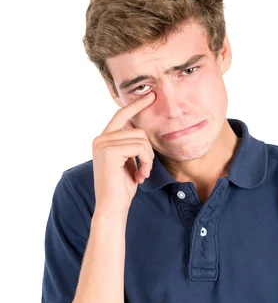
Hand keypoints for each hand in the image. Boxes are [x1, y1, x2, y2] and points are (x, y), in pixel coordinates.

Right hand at [92, 92, 155, 218]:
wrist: (112, 207)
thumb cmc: (122, 187)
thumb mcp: (128, 161)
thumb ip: (131, 144)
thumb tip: (141, 129)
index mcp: (104, 139)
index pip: (121, 115)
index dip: (136, 104)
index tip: (151, 95)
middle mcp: (100, 139)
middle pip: (138, 130)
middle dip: (148, 151)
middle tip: (145, 169)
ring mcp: (103, 144)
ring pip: (141, 140)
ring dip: (148, 159)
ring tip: (142, 174)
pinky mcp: (109, 151)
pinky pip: (139, 147)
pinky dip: (146, 162)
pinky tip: (140, 176)